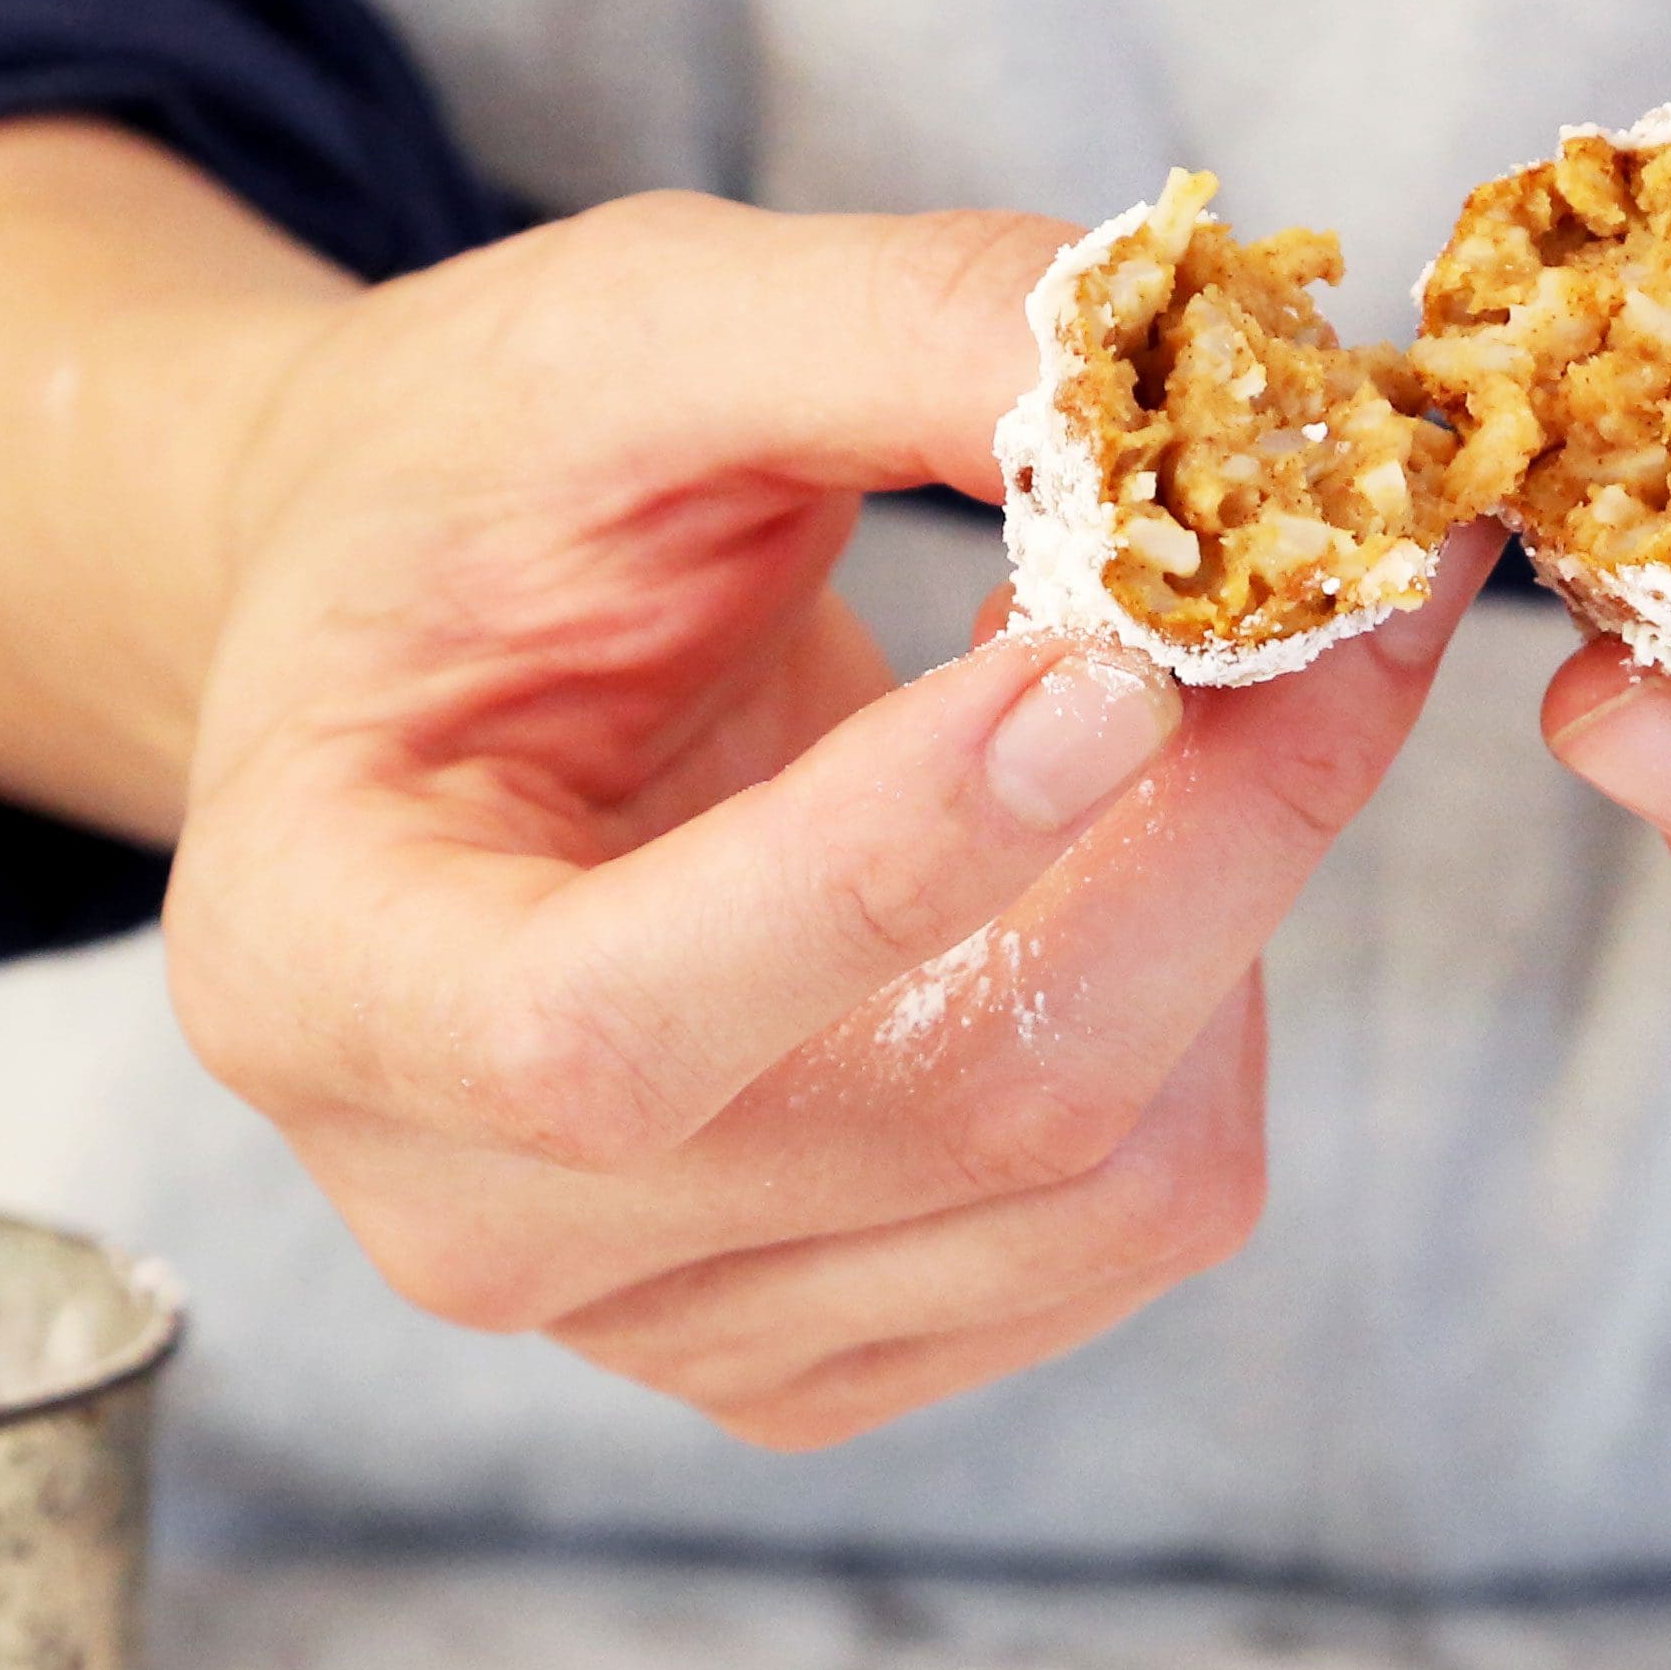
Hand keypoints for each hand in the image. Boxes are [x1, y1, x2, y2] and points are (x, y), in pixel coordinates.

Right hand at [0, 124, 1466, 1449]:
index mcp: (322, 977)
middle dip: (1212, 827)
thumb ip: (881, 323)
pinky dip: (1212, 998)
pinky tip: (1128, 824)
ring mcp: (665, 1322)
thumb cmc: (469, 490)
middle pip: (955, 1109)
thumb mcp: (620, 333)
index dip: (894, 867)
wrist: (407, 658)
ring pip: (1104, 1179)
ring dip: (1230, 893)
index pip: (617, 1029)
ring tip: (1182, 670)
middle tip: (1348, 569)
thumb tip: (1187, 354)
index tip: (1122, 662)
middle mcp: (474, 1214)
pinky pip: (1136, 1217)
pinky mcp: (835, 1346)